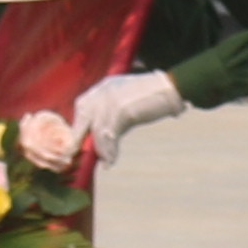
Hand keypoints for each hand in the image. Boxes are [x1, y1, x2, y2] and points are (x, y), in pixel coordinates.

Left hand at [72, 69, 188, 151]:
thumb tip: (107, 136)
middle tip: (76, 153)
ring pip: (97, 129)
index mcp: (104, 86)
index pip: (82, 106)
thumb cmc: (153, 96)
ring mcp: (112, 100)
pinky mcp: (122, 111)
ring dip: (100, 149)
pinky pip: (110, 135)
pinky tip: (111, 160)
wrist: (171, 88)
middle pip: (84, 117)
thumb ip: (114, 113)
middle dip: (79, 137)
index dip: (78, 124)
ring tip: (105, 161)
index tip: (78, 140)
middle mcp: (104, 91)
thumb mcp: (127, 100)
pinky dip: (109, 150)